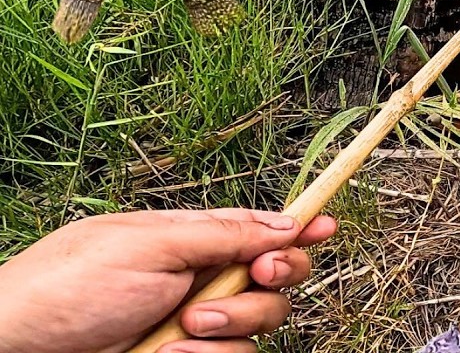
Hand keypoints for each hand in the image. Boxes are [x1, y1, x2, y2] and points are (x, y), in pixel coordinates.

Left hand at [0, 209, 337, 352]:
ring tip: (186, 325)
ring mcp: (194, 328)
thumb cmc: (65, 288)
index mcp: (190, 240)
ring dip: (233, 321)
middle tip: (258, 275)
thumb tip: (284, 221)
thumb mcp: (150, 245)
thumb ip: (224, 234)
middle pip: (276, 278)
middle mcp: (198, 282)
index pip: (259, 229)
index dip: (298, 227)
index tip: (327, 225)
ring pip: (261, 323)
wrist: (21, 351)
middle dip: (274, 278)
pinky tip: (170, 352)